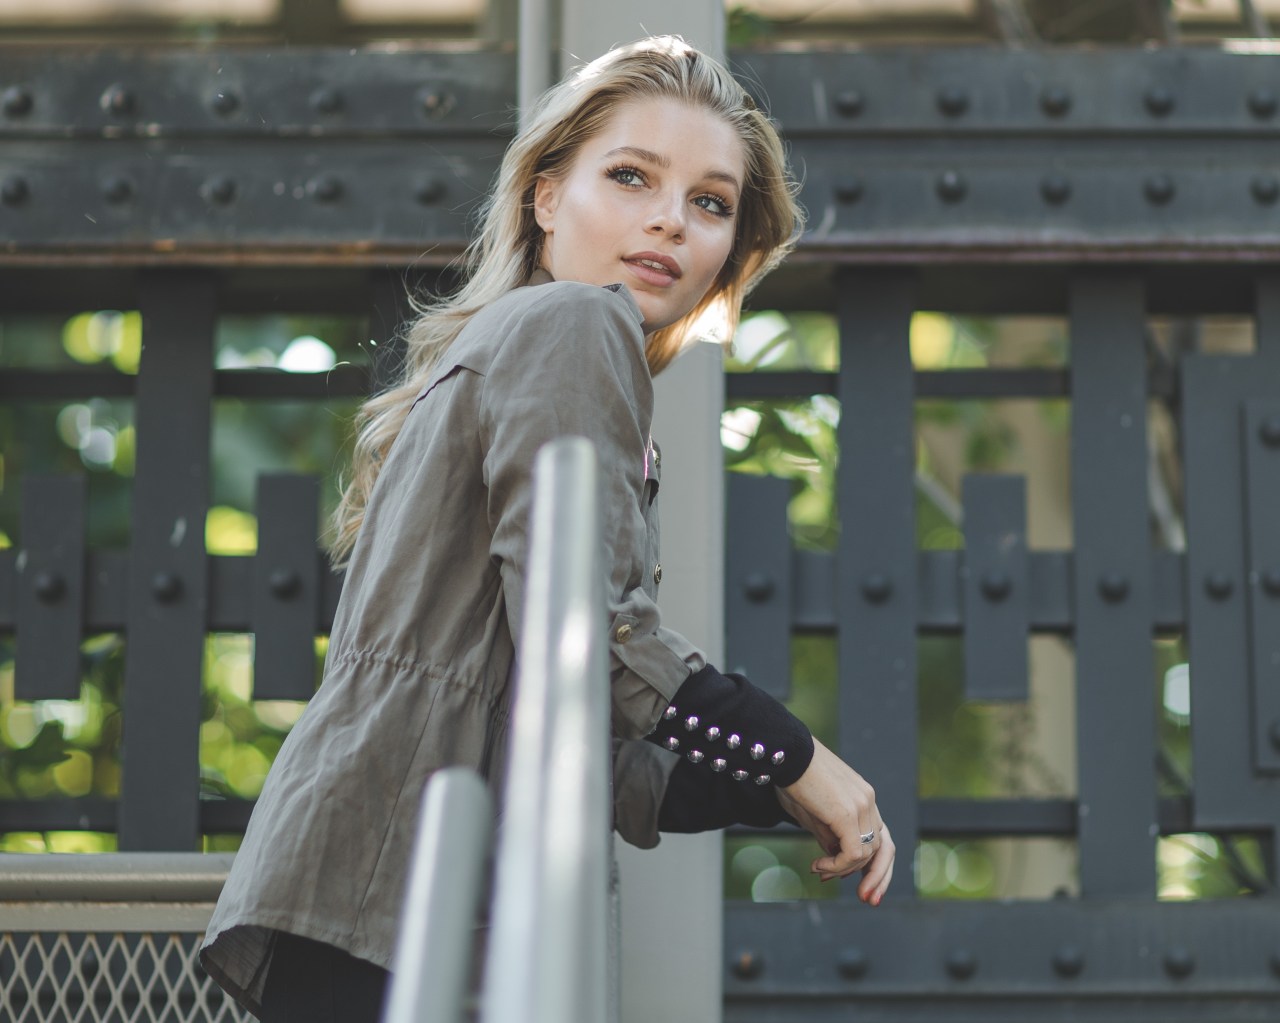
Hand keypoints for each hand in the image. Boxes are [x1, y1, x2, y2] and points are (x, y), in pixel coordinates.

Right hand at [775, 738, 894, 904]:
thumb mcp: (812, 813)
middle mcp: (868, 801)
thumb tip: (834, 859)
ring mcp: (861, 806)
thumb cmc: (793, 778)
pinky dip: (838, 866)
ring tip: (819, 871)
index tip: (860, 885)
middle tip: (866, 900)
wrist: (786, 754)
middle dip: (877, 879)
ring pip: (866, 854)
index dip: (875, 866)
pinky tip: (819, 866)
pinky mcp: (847, 813)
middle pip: (885, 850)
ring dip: (843, 870)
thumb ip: (828, 835)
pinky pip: (853, 853)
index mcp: (863, 799)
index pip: (881, 839)